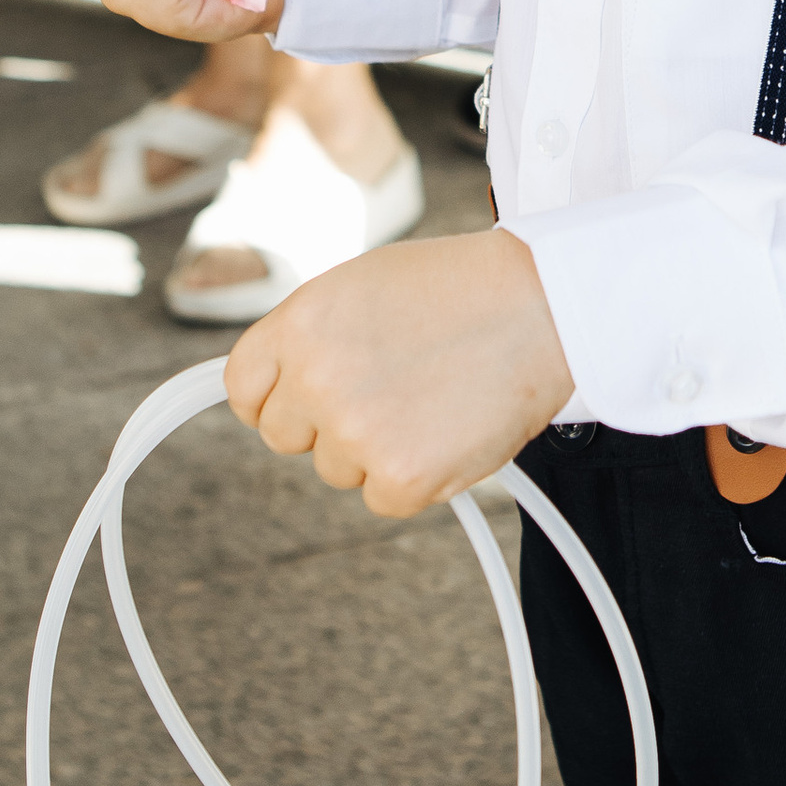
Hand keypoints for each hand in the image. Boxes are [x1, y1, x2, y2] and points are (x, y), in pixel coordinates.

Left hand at [227, 226, 574, 511]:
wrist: (541, 307)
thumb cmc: (460, 289)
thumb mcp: (362, 286)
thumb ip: (310, 335)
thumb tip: (275, 385)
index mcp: (298, 324)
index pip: (243, 388)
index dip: (276, 397)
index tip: (304, 401)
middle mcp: (315, 379)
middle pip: (286, 436)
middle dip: (327, 425)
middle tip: (389, 393)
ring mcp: (355, 432)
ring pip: (337, 469)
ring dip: (375, 450)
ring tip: (431, 400)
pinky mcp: (400, 477)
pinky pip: (383, 499)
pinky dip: (415, 478)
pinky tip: (448, 431)